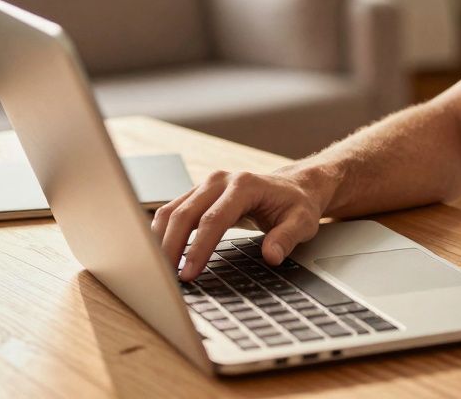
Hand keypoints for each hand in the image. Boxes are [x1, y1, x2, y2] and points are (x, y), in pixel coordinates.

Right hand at [151, 166, 332, 280]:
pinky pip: (172, 212)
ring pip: (172, 211)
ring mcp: (206, 185)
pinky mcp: (198, 194)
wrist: (293, 187)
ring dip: (160, 240)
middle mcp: (220, 181)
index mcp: (244, 185)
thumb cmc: (297, 205)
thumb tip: (271, 256)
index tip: (189, 274)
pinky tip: (160, 254)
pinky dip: (162, 233)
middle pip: (185, 214)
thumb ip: (287, 238)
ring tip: (157, 270)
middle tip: (165, 278)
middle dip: (170, 247)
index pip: (214, 219)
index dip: (199, 248)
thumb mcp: (303, 222)